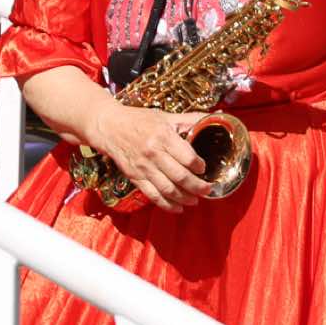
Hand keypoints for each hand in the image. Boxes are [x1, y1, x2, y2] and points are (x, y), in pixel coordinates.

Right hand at [85, 103, 212, 211]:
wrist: (109, 127)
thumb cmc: (139, 120)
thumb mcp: (165, 116)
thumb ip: (189, 119)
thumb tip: (215, 116)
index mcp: (162, 136)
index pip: (187, 157)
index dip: (199, 166)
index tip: (204, 168)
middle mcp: (153, 153)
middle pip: (180, 177)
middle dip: (197, 187)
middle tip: (207, 189)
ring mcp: (143, 168)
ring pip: (168, 189)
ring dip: (185, 198)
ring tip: (196, 200)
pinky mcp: (135, 178)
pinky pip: (153, 195)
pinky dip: (167, 205)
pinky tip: (178, 208)